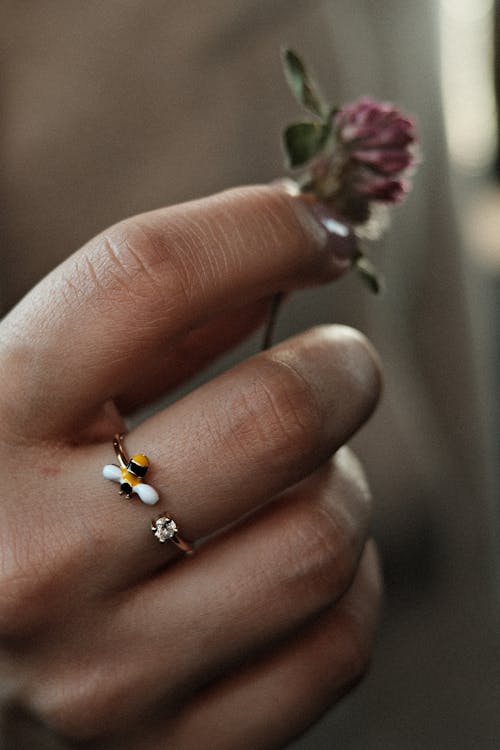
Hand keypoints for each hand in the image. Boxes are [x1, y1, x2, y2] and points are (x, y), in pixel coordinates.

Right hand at [0, 184, 381, 748]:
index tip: (313, 228)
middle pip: (273, 417)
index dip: (259, 227)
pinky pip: (334, 646)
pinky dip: (344, 586)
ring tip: (300, 482)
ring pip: (321, 540)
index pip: (145, 279)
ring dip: (340, 488)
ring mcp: (106, 678)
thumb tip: (273, 262)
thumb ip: (137, 326)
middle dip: (340, 370)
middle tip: (339, 369)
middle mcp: (34, 562)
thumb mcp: (21, 397)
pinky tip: (291, 563)